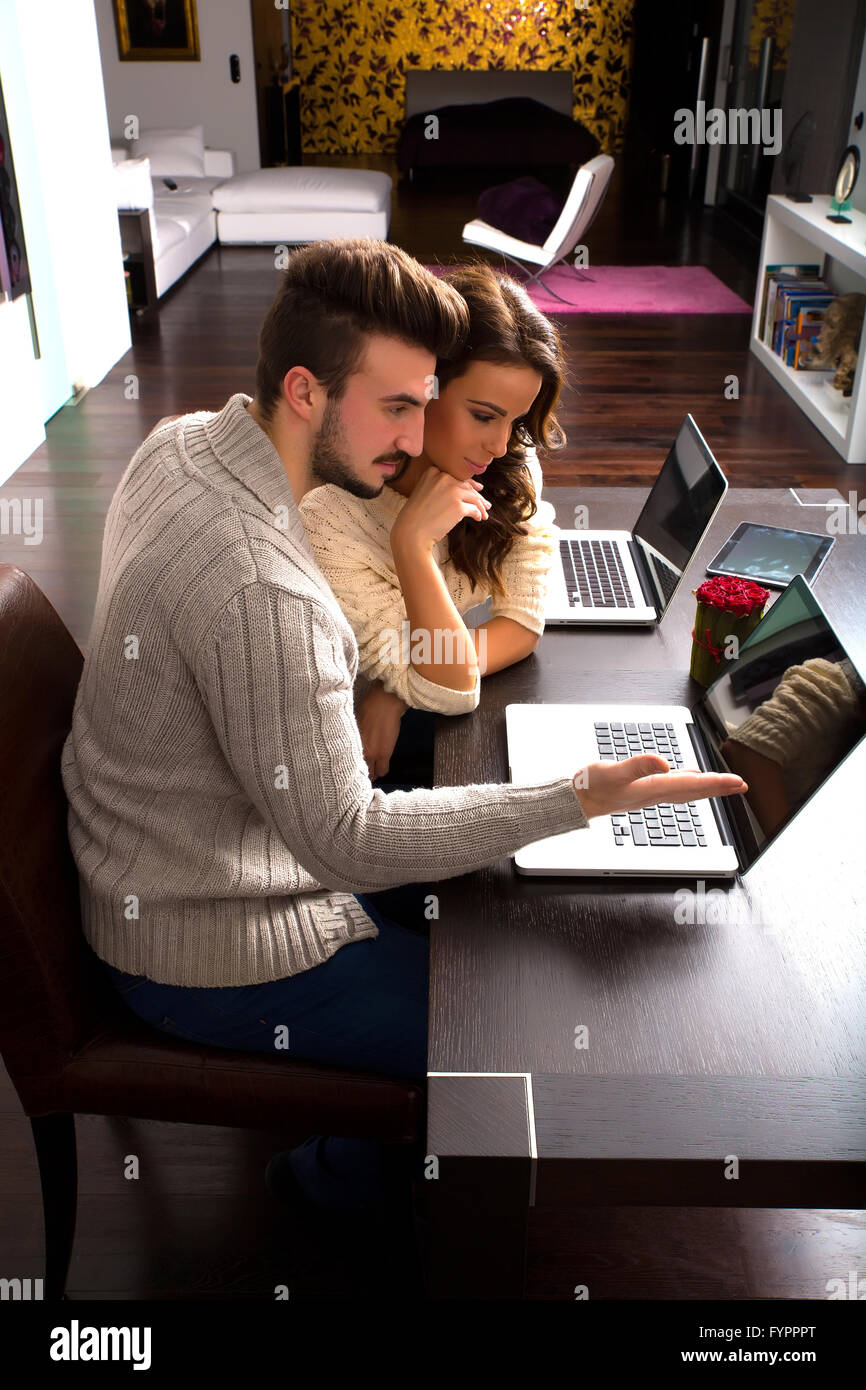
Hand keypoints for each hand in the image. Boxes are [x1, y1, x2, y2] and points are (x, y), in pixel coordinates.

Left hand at [356, 682, 406, 780]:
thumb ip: (354, 735)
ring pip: (372, 773)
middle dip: (362, 772)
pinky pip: (383, 770)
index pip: (347, 763)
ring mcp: (372, 754)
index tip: (352, 768)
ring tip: (374, 772)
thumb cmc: (368, 706)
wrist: (383, 704)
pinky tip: (381, 769)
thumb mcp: (354, 722)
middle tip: (364, 772)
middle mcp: (358, 751)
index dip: (351, 766)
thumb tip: (354, 740)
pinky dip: (382, 771)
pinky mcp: (385, 754)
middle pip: (359, 770)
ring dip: (373, 773)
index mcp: (349, 743)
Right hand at [390, 463, 490, 551]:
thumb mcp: (422, 492)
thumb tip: (465, 488)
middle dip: (477, 495)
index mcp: (432, 472)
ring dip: (481, 506)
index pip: (456, 476)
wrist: (411, 532)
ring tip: (484, 513)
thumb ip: (439, 486)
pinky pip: (474, 509)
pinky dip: (478, 514)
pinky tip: (479, 518)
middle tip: (485, 503)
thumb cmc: (416, 516)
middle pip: (466, 486)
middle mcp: (443, 478)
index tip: (476, 489)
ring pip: (473, 496)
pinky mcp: (459, 506)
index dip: (468, 484)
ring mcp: (452, 491)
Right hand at [573, 754, 746, 819]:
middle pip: (694, 792)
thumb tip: (664, 763)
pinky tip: (688, 779)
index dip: (717, 783)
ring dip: (707, 788)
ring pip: (686, 791)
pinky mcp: (643, 791)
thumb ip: (637, 767)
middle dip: (719, 788)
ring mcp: (649, 794)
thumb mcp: (612, 772)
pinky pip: (674, 789)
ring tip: (724, 785)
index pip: (692, 786)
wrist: (576, 802)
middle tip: (741, 786)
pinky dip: (687, 784)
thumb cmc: (591, 788)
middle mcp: (655, 794)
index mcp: (652, 789)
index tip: (737, 782)